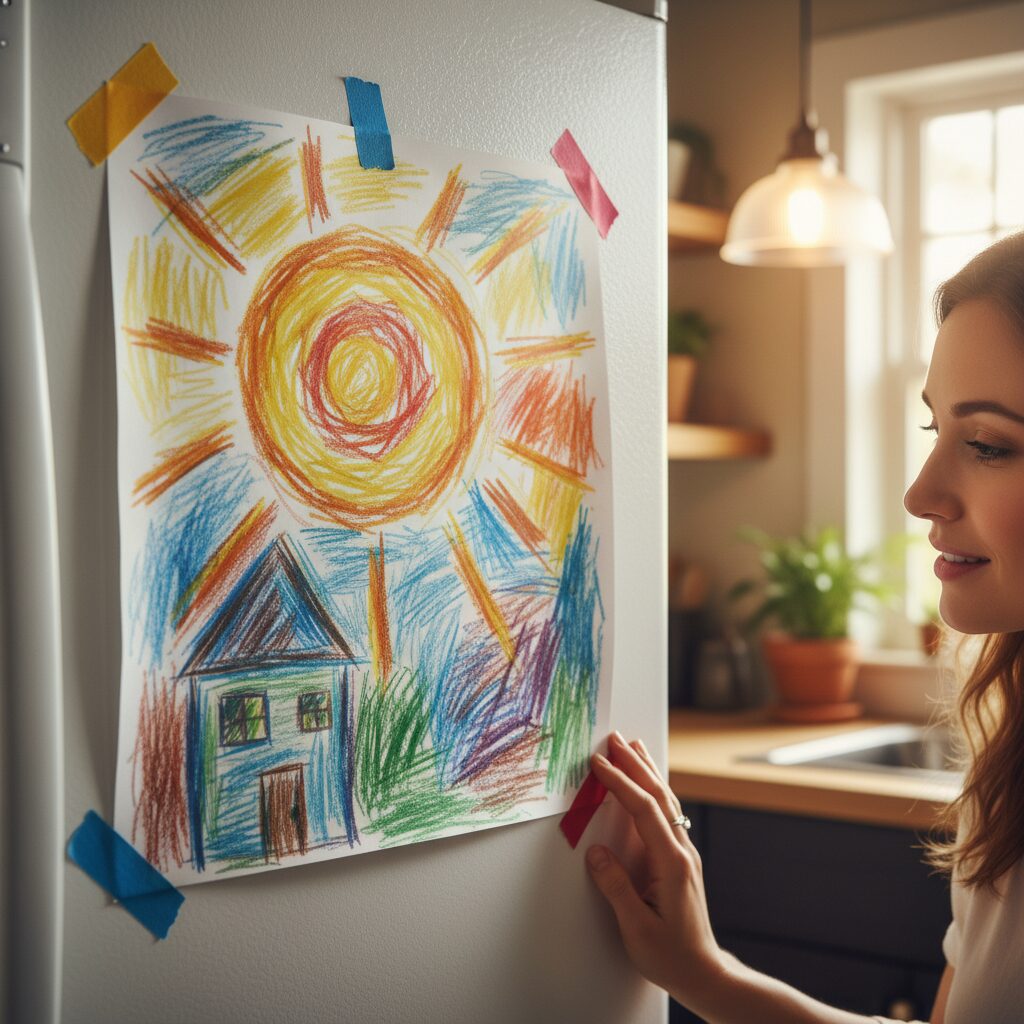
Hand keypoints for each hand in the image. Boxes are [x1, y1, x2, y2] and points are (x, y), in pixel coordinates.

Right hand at [586, 731, 724, 1005]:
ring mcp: (684, 854)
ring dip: (648, 772)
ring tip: (634, 748)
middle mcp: (681, 851)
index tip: (599, 763)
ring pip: (667, 801)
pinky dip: (653, 791)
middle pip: (658, 796)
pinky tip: (649, 786)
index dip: (620, 783)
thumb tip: (596, 853)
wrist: (705, 973)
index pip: (643, 810)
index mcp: (671, 863)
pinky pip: (667, 814)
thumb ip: (616, 887)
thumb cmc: (671, 956)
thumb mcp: (637, 927)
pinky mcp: (680, 860)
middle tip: (615, 739)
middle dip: (635, 764)